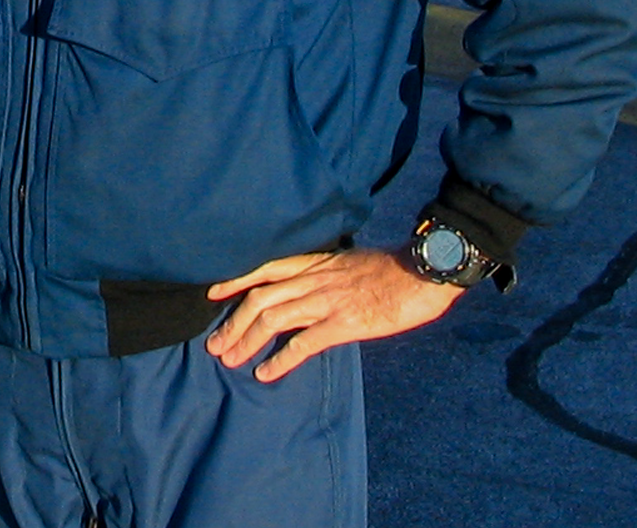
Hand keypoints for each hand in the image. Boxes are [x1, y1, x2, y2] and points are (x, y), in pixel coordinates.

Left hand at [204, 246, 463, 382]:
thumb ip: (327, 274)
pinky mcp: (344, 323)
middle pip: (260, 299)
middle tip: (215, 344)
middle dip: (233, 322)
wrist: (423, 272)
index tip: (213, 293)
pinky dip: (281, 360)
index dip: (236, 281)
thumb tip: (313, 287)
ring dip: (246, 340)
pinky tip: (265, 373)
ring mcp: (327, 301)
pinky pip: (303, 343)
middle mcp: (314, 280)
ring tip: (229, 359)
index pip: (265, 268)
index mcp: (316, 263)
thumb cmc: (393, 270)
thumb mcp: (351, 262)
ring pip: (273, 319)